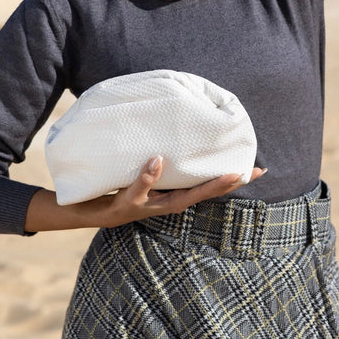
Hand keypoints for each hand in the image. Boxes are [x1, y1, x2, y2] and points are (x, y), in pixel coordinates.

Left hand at [90, 157, 267, 228]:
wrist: (80, 208)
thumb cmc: (115, 185)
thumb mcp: (141, 171)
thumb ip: (159, 156)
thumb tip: (174, 130)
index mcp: (170, 195)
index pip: (207, 187)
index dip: (233, 179)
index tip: (259, 170)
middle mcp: (162, 205)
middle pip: (200, 196)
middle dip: (224, 185)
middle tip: (247, 173)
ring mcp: (145, 206)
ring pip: (174, 200)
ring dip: (197, 188)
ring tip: (221, 174)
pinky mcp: (124, 204)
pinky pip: (137, 189)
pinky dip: (148, 175)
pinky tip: (158, 160)